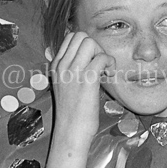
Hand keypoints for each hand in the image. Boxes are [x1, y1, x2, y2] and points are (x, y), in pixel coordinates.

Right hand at [50, 31, 114, 146]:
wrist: (70, 131)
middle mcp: (62, 66)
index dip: (86, 45)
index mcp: (56, 66)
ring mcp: (73, 72)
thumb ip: (66, 69)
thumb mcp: (63, 86)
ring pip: (90, 42)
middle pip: (81, 36)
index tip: (92, 60)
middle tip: (99, 64)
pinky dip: (110, 63)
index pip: (70, 37)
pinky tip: (109, 75)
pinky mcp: (87, 81)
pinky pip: (102, 58)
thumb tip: (67, 54)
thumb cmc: (71, 112)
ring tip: (105, 69)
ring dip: (102, 53)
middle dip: (95, 46)